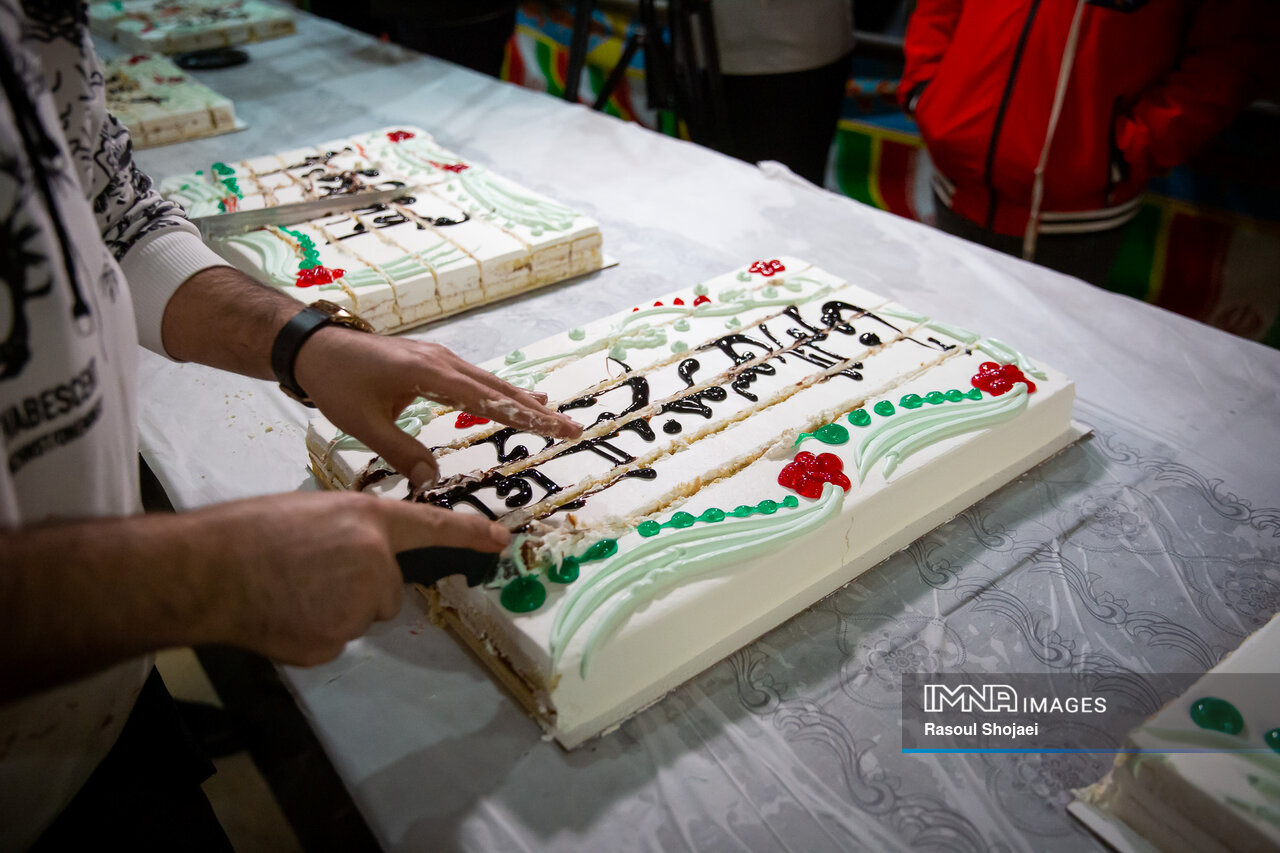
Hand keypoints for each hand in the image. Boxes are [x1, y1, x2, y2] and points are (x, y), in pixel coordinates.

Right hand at [191, 490, 509, 665]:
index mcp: (368, 520)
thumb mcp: (314, 512)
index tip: (502, 541)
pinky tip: (283, 612)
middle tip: (309, 573)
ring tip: (289, 588)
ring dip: (333, 608)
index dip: (471, 535)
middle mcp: (374, 561)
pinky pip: (335, 639)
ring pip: (361, 616)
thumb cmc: (251, 533)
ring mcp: (356, 605)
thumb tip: (367, 556)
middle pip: (388, 591)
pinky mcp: (333, 641)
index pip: (432, 526)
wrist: (207, 570)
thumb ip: (352, 532)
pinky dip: (312, 631)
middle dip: (358, 587)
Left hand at [294, 326, 581, 487]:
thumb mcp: (364, 424)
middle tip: (572, 429)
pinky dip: (500, 393)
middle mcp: (443, 362)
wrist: (316, 346)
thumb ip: (400, 452)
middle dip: (537, 411)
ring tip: (554, 417)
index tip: (557, 428)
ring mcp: (440, 359)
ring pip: (489, 382)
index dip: (526, 416)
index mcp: (431, 374)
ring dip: (522, 400)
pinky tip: (513, 399)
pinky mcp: (433, 363)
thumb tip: (431, 481)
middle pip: (499, 388)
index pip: (489, 399)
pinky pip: (475, 380)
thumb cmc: (337, 382)